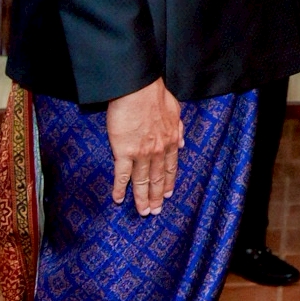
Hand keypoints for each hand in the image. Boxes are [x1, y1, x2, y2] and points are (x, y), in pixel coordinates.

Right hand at [107, 78, 184, 214]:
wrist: (137, 88)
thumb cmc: (155, 95)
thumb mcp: (175, 110)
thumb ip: (178, 128)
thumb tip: (181, 142)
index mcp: (170, 140)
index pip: (170, 166)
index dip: (169, 182)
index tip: (168, 194)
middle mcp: (158, 150)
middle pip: (157, 178)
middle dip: (157, 196)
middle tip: (155, 211)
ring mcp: (141, 153)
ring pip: (142, 181)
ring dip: (142, 198)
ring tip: (142, 212)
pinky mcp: (123, 151)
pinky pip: (121, 175)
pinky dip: (120, 188)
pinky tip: (118, 199)